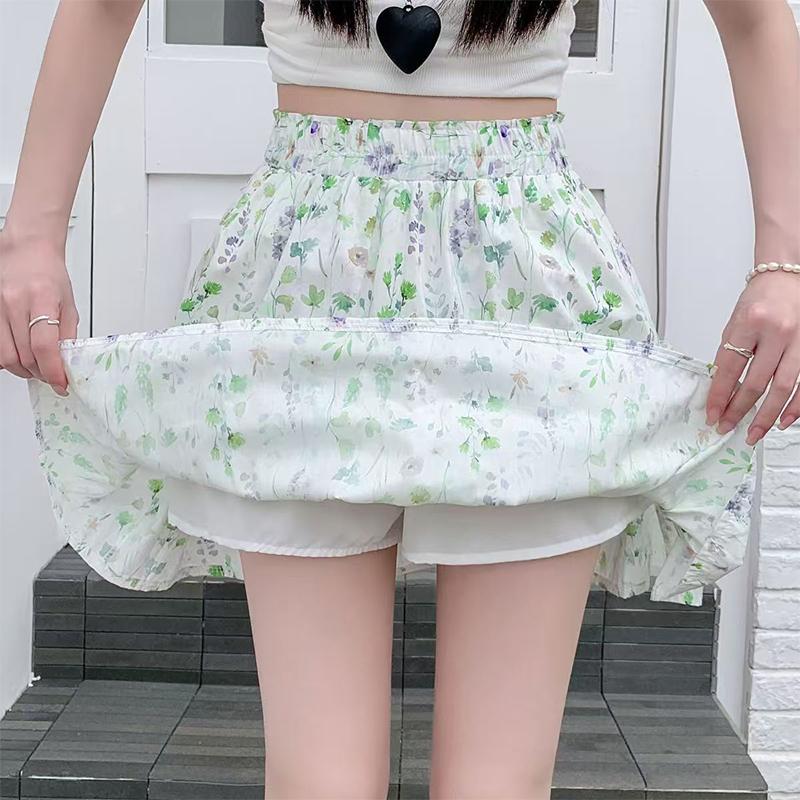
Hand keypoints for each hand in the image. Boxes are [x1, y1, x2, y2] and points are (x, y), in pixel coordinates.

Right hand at [0, 227, 78, 395]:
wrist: (27, 251)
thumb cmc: (49, 275)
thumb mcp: (69, 304)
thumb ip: (67, 335)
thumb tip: (66, 363)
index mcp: (42, 299)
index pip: (44, 346)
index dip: (53, 371)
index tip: (61, 384)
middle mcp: (15, 302)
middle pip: (24, 356)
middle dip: (41, 373)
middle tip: (52, 375)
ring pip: (6, 356)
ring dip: (23, 370)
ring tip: (37, 368)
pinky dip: (8, 359)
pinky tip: (20, 356)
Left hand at [706, 271, 799, 445]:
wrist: (787, 277)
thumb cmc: (760, 299)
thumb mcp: (735, 323)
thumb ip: (730, 354)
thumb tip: (722, 389)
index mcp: (750, 323)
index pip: (729, 368)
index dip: (719, 395)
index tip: (712, 414)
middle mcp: (777, 332)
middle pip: (756, 382)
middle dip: (739, 410)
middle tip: (728, 427)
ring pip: (784, 388)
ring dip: (767, 415)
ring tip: (754, 432)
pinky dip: (795, 406)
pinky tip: (783, 421)